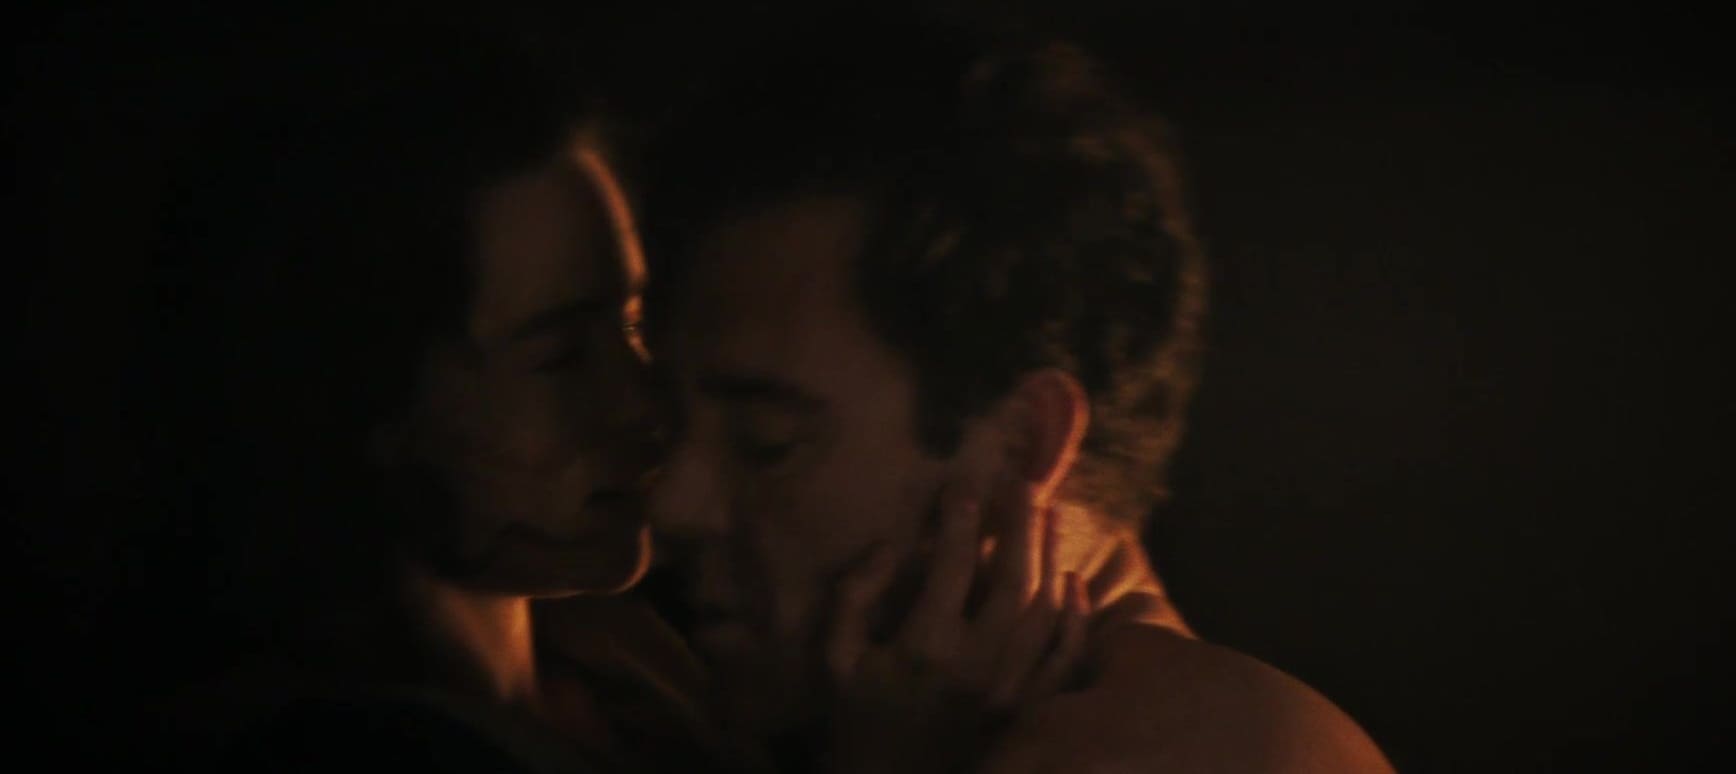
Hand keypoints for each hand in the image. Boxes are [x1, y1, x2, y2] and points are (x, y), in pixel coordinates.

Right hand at [822, 480, 1090, 772]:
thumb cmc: (857, 714)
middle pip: (1011, 582)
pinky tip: (1074, 581)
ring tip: (1052, 514)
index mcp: (925, 648)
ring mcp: (1008, 690)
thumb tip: (892, 547)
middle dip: (1019, 526)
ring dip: (1051, 558)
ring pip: (1043, 613)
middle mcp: (976, 666)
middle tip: (1023, 484)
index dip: (959, 521)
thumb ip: (855, 596)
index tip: (964, 482)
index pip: (951, 568)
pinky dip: (1075, 618)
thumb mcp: (836, 656)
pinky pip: (1062, 659)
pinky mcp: (1025, 709)